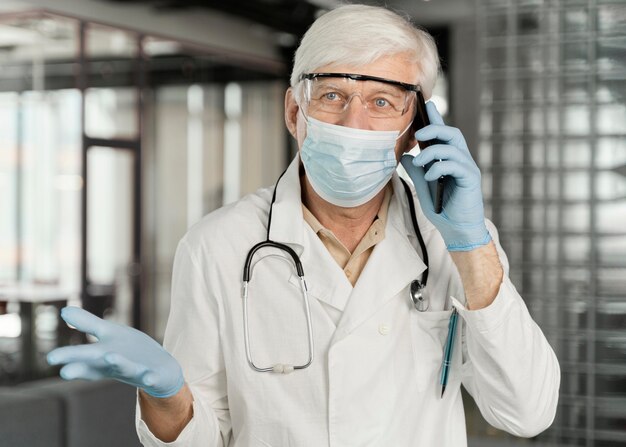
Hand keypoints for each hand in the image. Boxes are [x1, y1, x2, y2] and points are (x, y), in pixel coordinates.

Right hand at [47, 306, 183, 397]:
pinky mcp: (154, 375)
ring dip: (118, 363)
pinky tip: (149, 377)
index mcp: (104, 356)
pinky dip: (150, 378)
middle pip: (99, 363)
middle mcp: (117, 365)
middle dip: (82, 367)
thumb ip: (88, 324)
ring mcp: (136, 370)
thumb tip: (64, 311)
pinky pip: (152, 378)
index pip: (84, 357)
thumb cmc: (129, 353)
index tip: (51, 358)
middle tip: (64, 372)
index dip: (70, 358)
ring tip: (110, 356)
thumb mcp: (109, 335)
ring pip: (126, 368)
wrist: (161, 372)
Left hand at [401, 101, 489, 250]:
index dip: (436, 118)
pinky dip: (439, 167)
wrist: (457, 230)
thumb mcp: (424, 188)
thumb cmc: (443, 209)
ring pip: (452, 146)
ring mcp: (467, 168)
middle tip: (417, 135)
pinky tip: (430, 176)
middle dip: (434, 128)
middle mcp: (461, 160)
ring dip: (432, 151)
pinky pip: (455, 164)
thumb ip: (417, 171)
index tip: (426, 104)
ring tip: (419, 161)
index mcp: (450, 160)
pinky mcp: (470, 178)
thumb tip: (405, 156)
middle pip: (452, 133)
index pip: (443, 134)